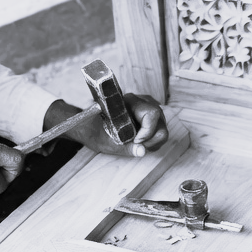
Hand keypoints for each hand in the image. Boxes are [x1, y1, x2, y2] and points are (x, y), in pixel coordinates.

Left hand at [44, 94, 167, 157]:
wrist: (89, 126)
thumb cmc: (95, 131)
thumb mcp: (107, 143)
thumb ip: (126, 148)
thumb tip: (142, 152)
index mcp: (128, 101)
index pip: (151, 114)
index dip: (147, 131)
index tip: (136, 142)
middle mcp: (141, 100)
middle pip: (159, 121)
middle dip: (151, 139)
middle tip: (136, 146)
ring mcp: (147, 107)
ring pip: (162, 126)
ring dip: (152, 140)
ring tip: (136, 145)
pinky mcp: (149, 115)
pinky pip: (159, 128)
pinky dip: (152, 139)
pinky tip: (139, 142)